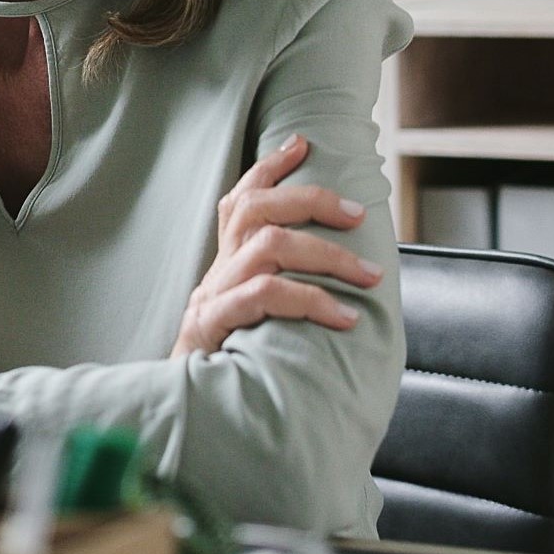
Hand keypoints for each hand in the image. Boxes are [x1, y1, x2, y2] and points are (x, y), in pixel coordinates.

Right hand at [173, 133, 383, 356]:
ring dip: (327, 256)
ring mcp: (213, 294)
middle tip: (359, 214)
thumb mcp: (251, 318)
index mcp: (226, 263)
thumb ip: (280, 293)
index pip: (241, 199)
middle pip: (257, 209)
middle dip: (312, 200)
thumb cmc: (231, 361)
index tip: (302, 143)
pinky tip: (344, 318)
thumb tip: (349, 281)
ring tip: (368, 276)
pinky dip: (310, 301)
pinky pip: (265, 296)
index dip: (269, 167)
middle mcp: (217, 270)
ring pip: (269, 247)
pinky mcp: (214, 324)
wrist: (184, 409)